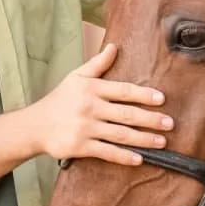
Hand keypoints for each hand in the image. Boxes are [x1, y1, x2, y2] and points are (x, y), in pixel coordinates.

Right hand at [28, 44, 172, 166]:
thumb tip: (113, 46)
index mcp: (91, 89)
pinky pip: (107, 152)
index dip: (143, 95)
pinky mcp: (80, 146)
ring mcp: (85, 128)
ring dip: (144, 139)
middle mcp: (90, 107)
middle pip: (126, 114)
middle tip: (170, 123)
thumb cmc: (59, 100)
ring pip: (121, 134)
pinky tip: (139, 159)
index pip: (123, 91)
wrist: (34, 126)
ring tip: (161, 142)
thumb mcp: (75, 77)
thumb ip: (97, 64)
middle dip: (151, 119)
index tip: (161, 99)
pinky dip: (124, 156)